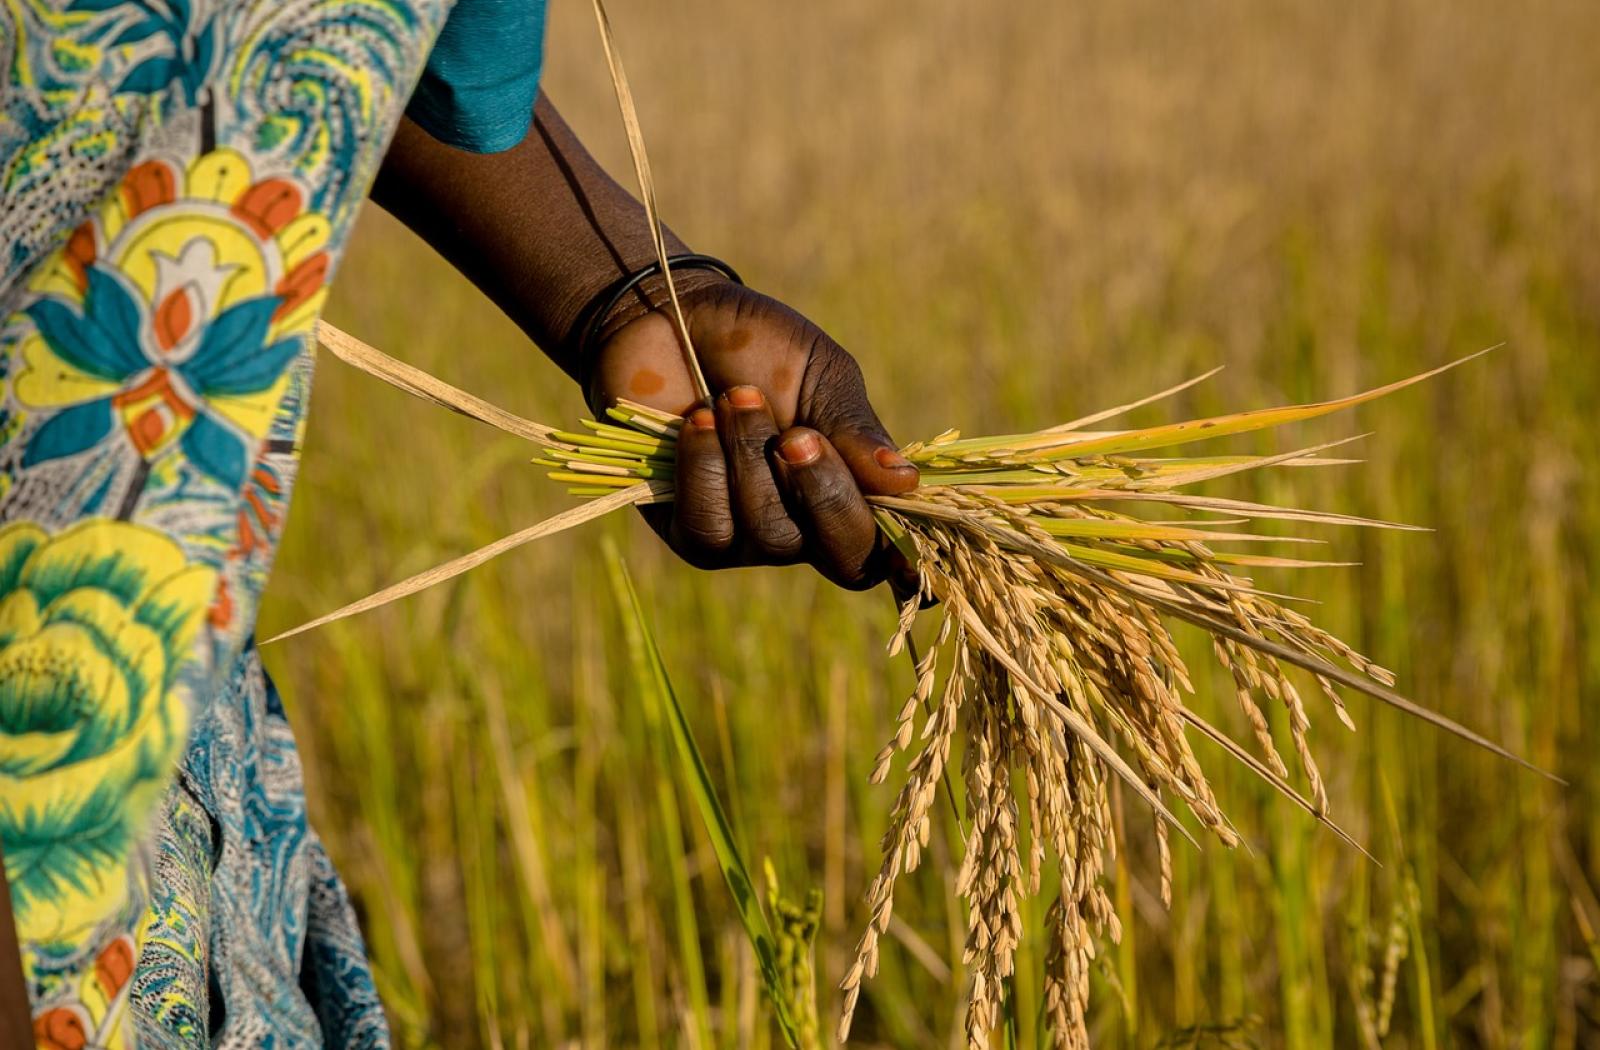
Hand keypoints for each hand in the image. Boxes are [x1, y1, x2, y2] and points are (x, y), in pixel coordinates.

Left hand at [587, 279, 918, 587]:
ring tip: (736, 397)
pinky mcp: (687, 530)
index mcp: (851, 491)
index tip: (906, 547)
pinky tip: (698, 421)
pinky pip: (708, 525)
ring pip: (769, 536)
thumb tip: (906, 483)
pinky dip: (706, 467)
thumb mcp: (823, 376)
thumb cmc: (760, 347)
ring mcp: (744, 538)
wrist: (673, 318)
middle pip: (837, 553)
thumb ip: (857, 433)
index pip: (883, 548)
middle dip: (820, 489)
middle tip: (796, 432)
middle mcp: (803, 528)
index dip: (902, 560)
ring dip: (753, 460)